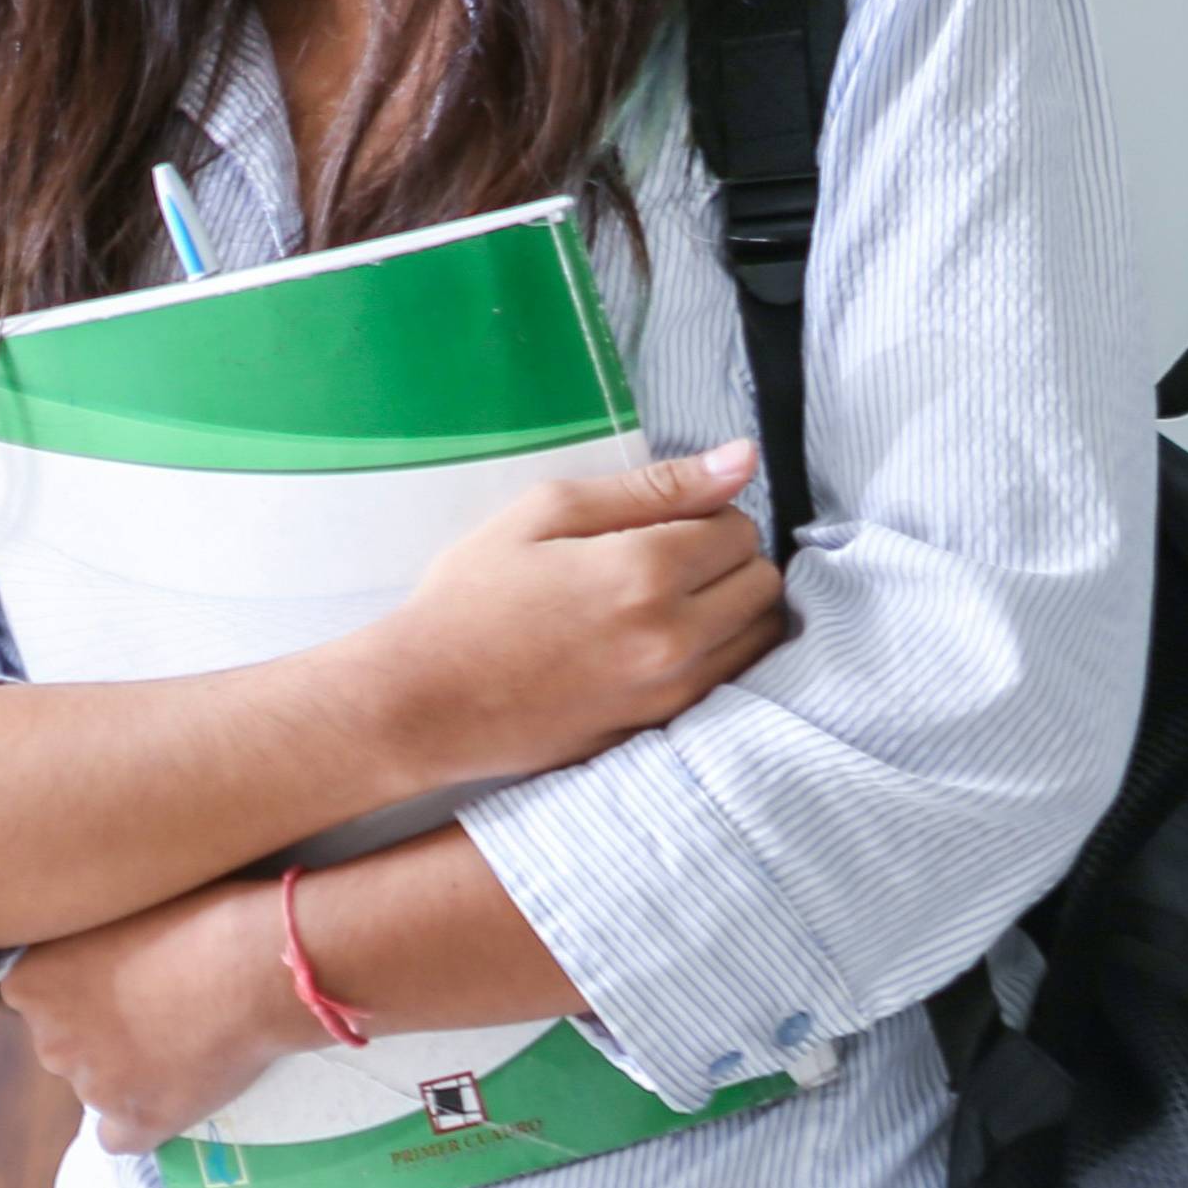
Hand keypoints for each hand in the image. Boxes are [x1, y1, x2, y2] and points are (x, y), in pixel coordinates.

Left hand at [2, 880, 306, 1155]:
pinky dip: (143, 1121)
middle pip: (64, 1045)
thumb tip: (92, 956)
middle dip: (100, 1032)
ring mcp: (92, 1088)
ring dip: (127, 1073)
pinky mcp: (137, 1122)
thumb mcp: (120, 908)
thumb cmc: (199, 916)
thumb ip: (87, 941)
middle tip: (156, 1007)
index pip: (36, 997)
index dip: (81, 988)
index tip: (121, 975)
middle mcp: (50, 1040)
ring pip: (98, 1088)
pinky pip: (121, 1137)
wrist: (257, 967)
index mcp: (32, 981)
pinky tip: (174, 1093)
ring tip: (185, 1040)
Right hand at [347, 443, 788, 791]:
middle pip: (762, 582)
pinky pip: (733, 682)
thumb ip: (655, 485)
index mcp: (647, 570)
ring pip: (760, 636)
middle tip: (666, 558)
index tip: (662, 521)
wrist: (426, 701)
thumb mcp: (547, 512)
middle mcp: (674, 636)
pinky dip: (719, 654)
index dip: (707, 513)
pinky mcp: (662, 729)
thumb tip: (743, 458)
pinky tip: (663, 643)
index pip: (739, 526)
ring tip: (669, 602)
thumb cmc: (472, 597)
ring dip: (733, 609)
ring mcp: (672, 691)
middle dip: (728, 560)